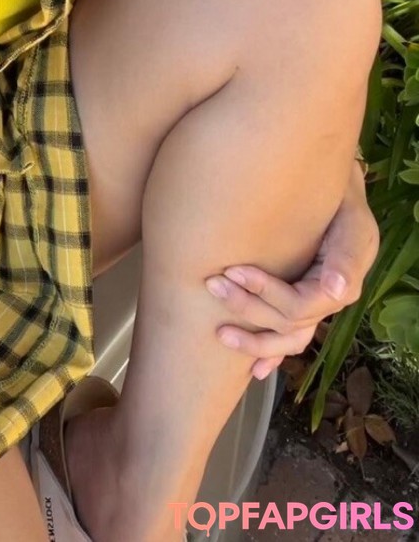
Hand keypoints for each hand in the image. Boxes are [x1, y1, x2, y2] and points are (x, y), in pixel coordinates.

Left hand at [204, 159, 379, 380]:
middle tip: (213, 285)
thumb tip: (336, 289)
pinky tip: (254, 371)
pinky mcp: (301, 305)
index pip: (300, 306)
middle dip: (247, 307)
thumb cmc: (342, 204)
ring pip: (286, 339)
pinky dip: (271, 355)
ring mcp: (314, 308)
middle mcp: (327, 304)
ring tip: (219, 333)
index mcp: (339, 287)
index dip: (265, 292)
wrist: (335, 195)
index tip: (234, 270)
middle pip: (286, 324)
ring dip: (253, 341)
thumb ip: (345, 253)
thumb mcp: (352, 222)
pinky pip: (289, 340)